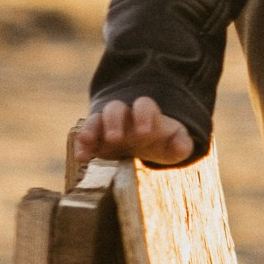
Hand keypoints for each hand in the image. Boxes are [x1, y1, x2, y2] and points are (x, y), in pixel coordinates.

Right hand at [69, 96, 196, 171]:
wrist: (143, 141)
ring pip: (96, 119)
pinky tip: (81, 158)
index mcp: (146, 113)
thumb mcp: (175, 143)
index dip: (143, 116)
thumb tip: (181, 147)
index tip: (145, 133)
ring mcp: (107, 124)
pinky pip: (85, 137)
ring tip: (88, 142)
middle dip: (114, 122)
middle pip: (116, 108)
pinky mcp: (95, 137)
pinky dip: (81, 146)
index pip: (144, 105)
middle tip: (115, 138)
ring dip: (91, 129)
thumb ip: (181, 144)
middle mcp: (124, 114)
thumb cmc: (161, 141)